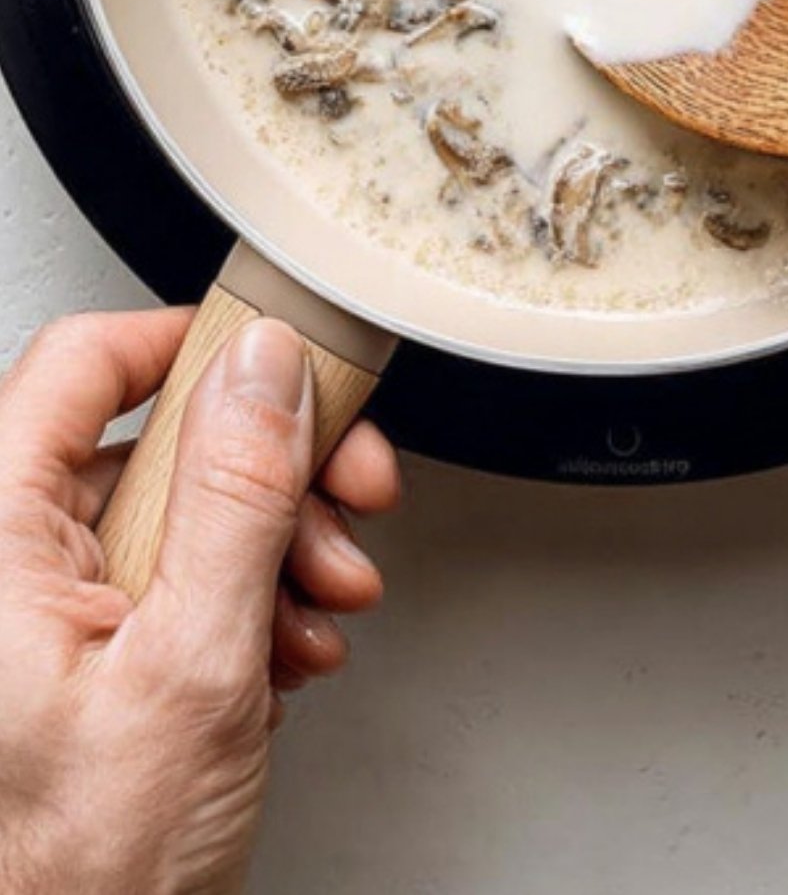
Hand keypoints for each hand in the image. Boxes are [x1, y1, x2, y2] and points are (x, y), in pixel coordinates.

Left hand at [0, 309, 400, 894]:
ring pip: (183, 513)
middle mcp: (8, 561)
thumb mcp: (192, 664)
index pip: (82, 363)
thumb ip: (234, 500)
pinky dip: (252, 601)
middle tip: (351, 493)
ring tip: (324, 604)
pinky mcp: (87, 651)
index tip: (282, 357)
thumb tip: (265, 369)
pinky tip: (288, 648)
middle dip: (275, 474)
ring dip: (279, 548)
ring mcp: (47, 609)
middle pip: (156, 442)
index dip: (191, 346)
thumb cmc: (83, 869)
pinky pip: (179, 578)